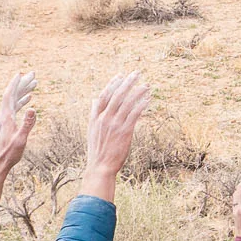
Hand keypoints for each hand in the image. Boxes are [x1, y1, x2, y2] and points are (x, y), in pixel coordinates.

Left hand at [0, 71, 36, 209]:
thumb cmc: (9, 153)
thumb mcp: (21, 139)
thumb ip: (27, 124)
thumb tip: (33, 109)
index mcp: (6, 117)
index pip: (9, 95)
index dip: (15, 84)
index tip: (21, 73)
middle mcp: (4, 116)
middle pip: (12, 95)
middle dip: (22, 84)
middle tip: (33, 75)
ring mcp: (5, 120)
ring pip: (14, 100)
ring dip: (23, 91)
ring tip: (34, 84)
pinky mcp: (7, 124)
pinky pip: (15, 108)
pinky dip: (21, 101)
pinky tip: (28, 100)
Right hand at [80, 71, 150, 201]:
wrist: (100, 167)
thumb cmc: (98, 150)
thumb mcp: (91, 130)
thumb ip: (94, 114)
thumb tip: (94, 100)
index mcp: (95, 117)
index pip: (104, 95)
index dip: (112, 84)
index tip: (120, 75)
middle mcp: (104, 118)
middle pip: (117, 95)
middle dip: (127, 82)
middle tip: (136, 73)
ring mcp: (114, 124)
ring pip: (127, 103)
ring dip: (138, 92)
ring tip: (147, 85)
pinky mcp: (125, 131)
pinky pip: (135, 114)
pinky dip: (141, 105)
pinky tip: (148, 99)